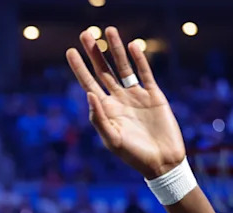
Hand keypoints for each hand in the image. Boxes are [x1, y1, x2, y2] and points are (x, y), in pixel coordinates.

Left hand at [66, 27, 185, 178]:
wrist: (162, 162)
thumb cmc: (134, 155)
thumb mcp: (112, 140)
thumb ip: (98, 118)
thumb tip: (88, 93)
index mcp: (105, 110)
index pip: (88, 84)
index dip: (79, 68)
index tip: (70, 51)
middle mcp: (118, 100)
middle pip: (103, 71)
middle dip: (94, 53)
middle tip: (85, 34)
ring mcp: (136, 96)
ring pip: (123, 67)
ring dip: (116, 49)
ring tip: (109, 30)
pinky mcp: (153, 95)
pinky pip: (144, 73)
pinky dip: (139, 59)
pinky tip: (133, 46)